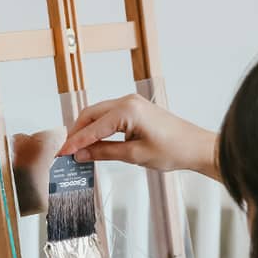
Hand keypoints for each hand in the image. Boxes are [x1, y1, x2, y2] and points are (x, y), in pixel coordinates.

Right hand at [58, 94, 219, 178]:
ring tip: (75, 149)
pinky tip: (92, 142)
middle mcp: (127, 101)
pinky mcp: (134, 109)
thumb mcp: (134, 155)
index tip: (61, 154)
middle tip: (64, 152)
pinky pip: (109, 117)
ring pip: (98, 115)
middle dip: (76, 133)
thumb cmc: (172, 150)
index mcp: (127, 110)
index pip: (92, 127)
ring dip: (86, 131)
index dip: (75, 142)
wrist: (195, 147)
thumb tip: (81, 154)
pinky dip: (98, 128)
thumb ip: (104, 152)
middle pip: (90, 115)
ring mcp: (131, 103)